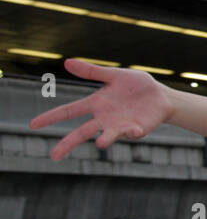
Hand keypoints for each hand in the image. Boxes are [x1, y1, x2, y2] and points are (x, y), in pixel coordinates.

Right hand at [30, 59, 172, 160]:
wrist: (161, 96)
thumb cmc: (136, 86)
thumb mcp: (114, 76)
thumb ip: (92, 71)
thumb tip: (66, 62)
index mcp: (96, 104)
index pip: (69, 111)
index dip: (51, 117)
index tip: (33, 125)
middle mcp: (104, 118)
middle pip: (82, 132)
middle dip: (68, 144)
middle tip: (54, 156)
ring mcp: (120, 126)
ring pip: (107, 135)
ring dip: (105, 139)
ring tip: (101, 144)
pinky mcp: (136, 129)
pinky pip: (132, 133)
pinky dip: (132, 133)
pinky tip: (135, 130)